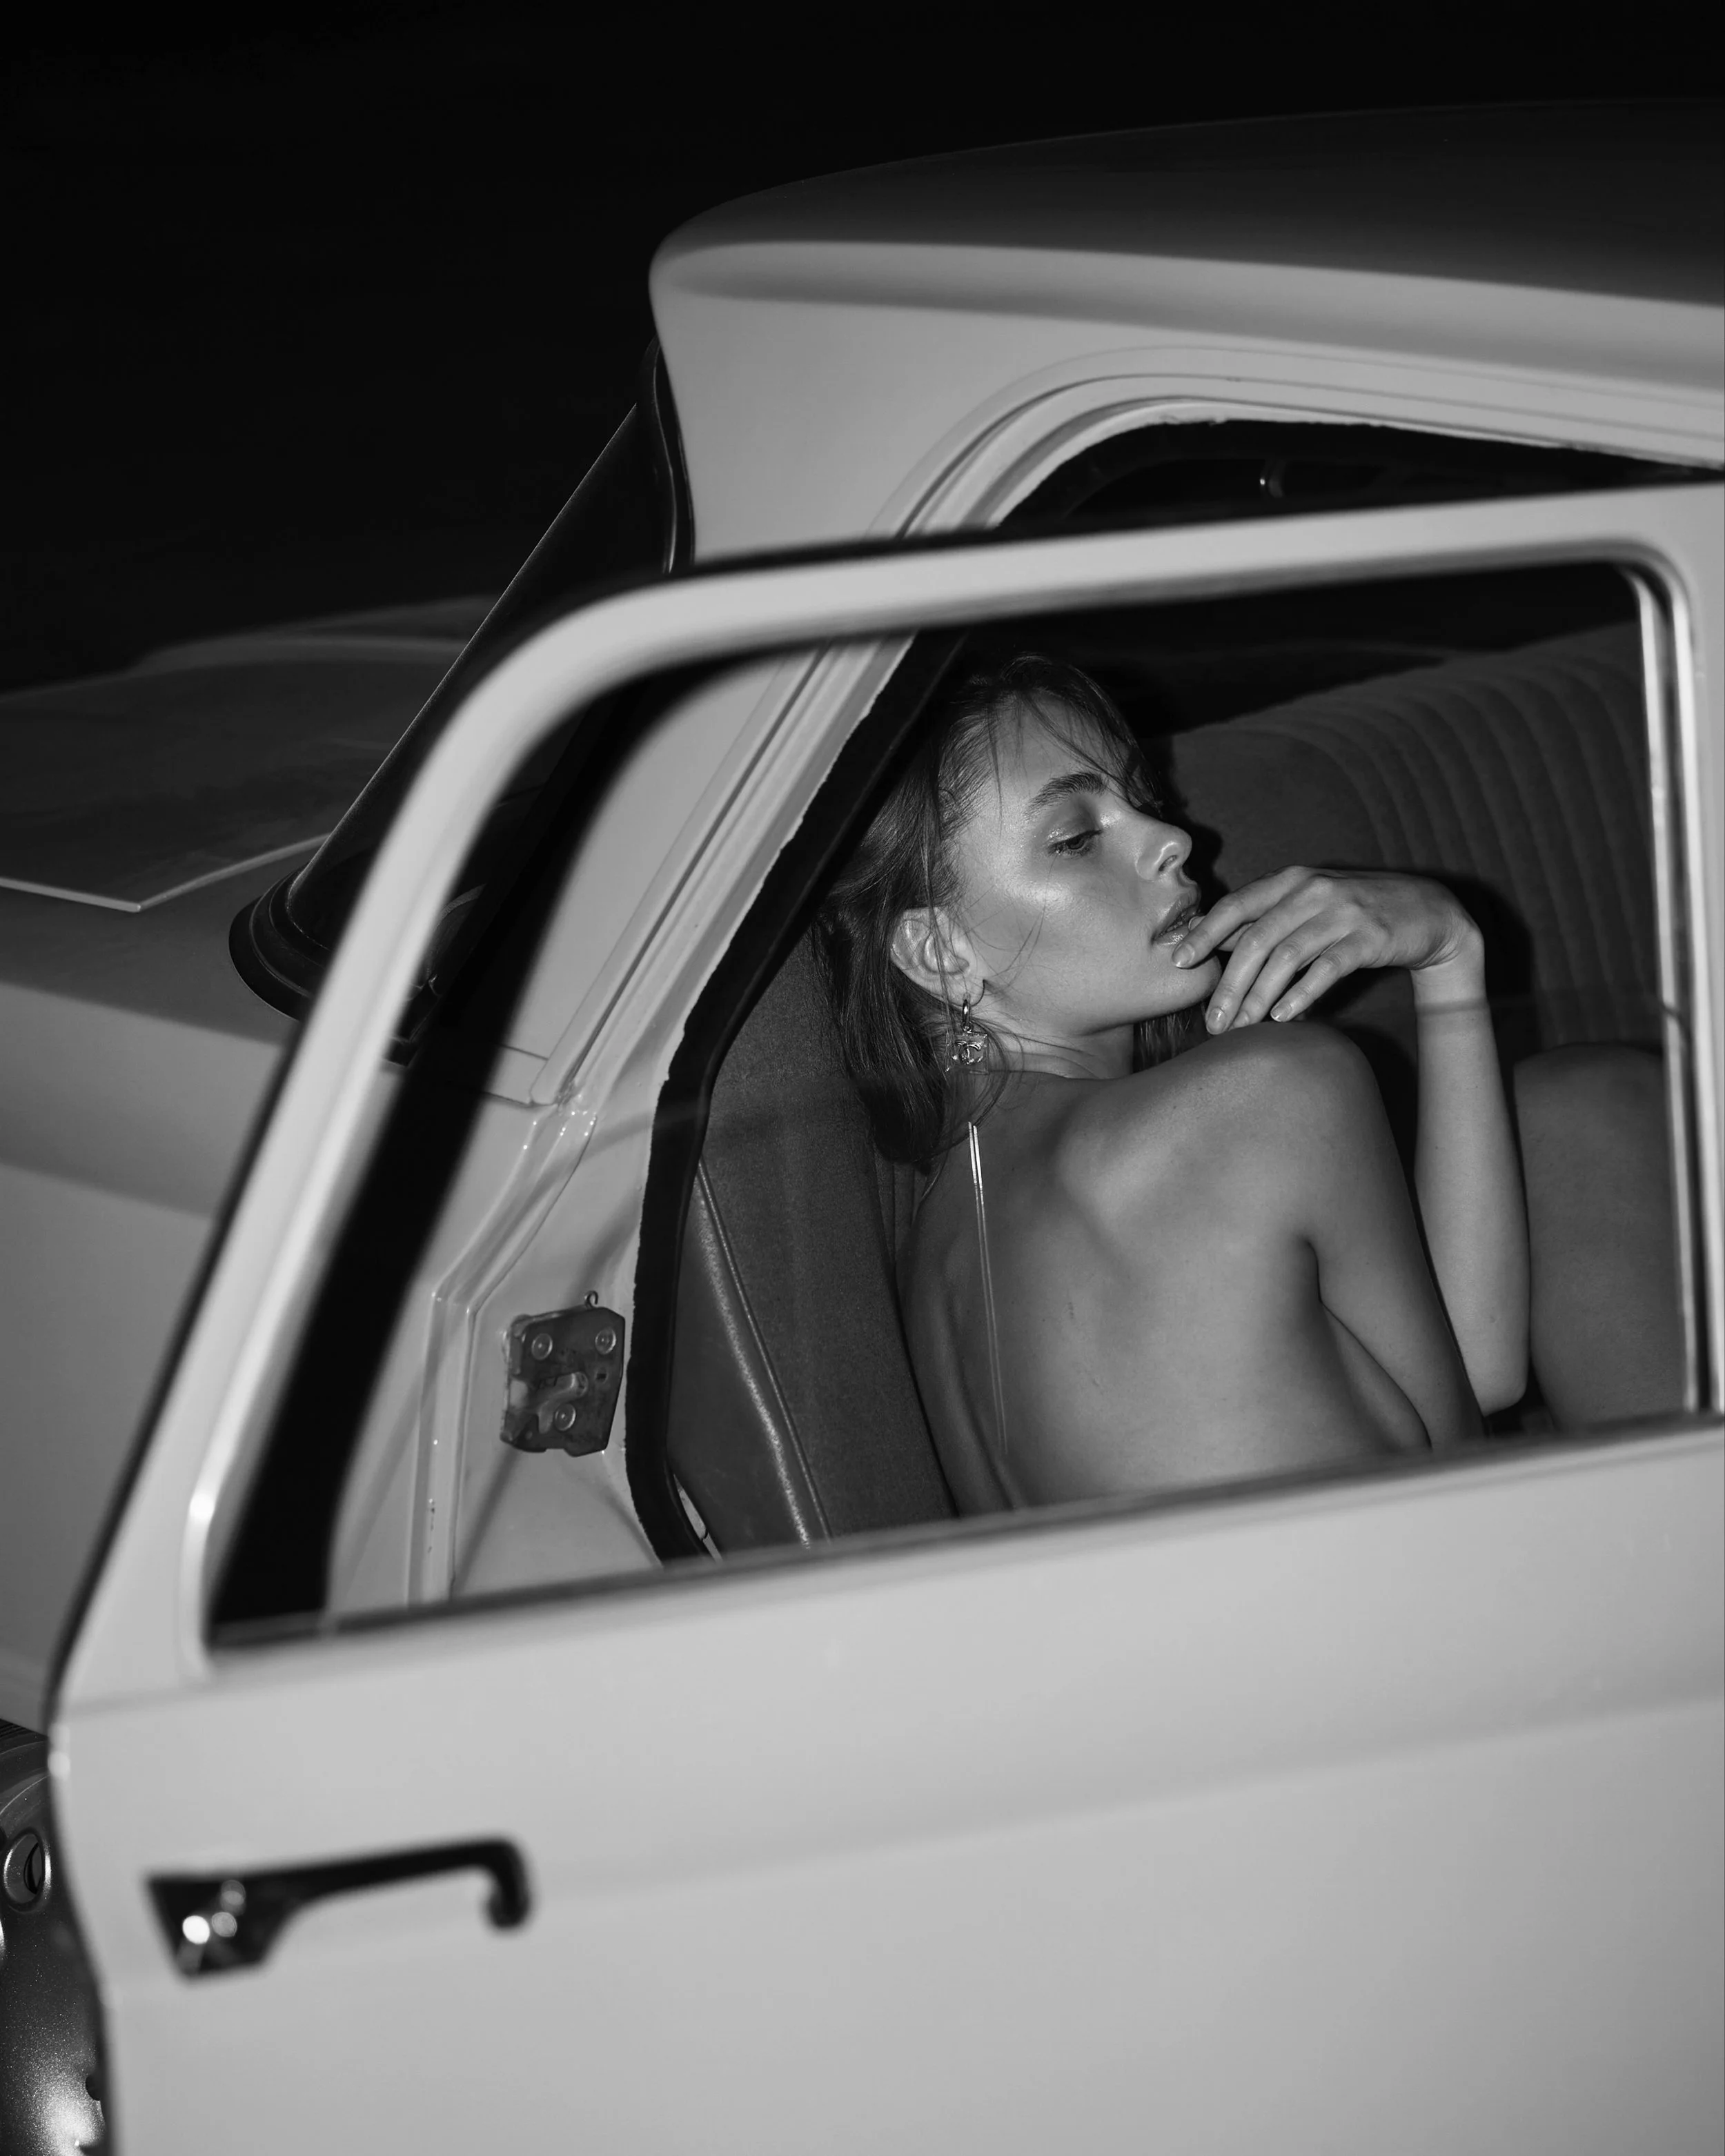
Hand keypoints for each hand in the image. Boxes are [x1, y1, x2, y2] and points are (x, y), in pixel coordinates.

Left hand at [1172, 867, 1480, 1031]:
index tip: (1179, 961)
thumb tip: (1204, 937)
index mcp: (1291, 881)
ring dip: (1259, 996)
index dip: (1204, 933)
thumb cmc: (1356, 914)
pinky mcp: (1369, 937)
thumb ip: (1262, 920)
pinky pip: (1326, 969)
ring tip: (1242, 1027)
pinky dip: (1301, 994)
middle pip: (1256, 940)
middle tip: (1212, 1022)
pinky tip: (1283, 1017)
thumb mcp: (1307, 906)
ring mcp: (1342, 913)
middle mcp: (1313, 891)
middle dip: (1229, 984)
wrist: (1429, 912)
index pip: (1236, 905)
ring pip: (1286, 957)